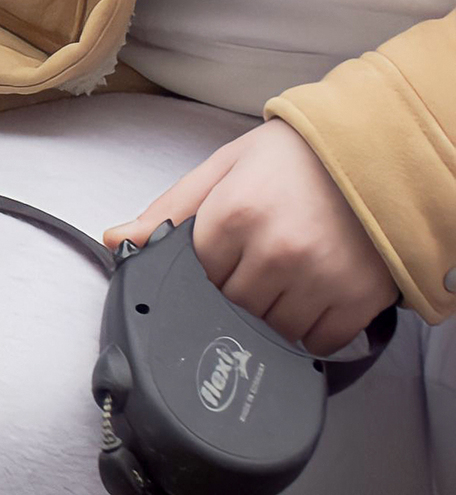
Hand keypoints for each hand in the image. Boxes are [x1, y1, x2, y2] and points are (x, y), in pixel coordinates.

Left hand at [105, 120, 397, 355]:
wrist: (378, 149)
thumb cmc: (298, 157)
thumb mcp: (226, 167)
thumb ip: (170, 210)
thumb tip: (116, 241)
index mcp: (234, 215)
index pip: (195, 278)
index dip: (207, 271)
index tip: (228, 252)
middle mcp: (276, 250)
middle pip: (230, 310)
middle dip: (237, 294)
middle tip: (261, 260)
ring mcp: (319, 279)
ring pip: (270, 334)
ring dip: (272, 317)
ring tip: (290, 276)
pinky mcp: (357, 300)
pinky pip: (317, 345)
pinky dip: (310, 333)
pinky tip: (314, 298)